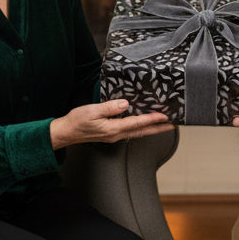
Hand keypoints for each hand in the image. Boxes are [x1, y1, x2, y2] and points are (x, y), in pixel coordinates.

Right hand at [49, 99, 173, 149]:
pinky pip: (130, 131)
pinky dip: (140, 127)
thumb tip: (125, 104)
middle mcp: (116, 134)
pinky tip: (143, 123)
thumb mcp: (92, 111)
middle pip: (142, 132)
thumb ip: (110, 107)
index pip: (137, 124)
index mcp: (113, 129)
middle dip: (158, 128)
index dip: (152, 119)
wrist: (65, 133)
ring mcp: (114, 136)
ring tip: (162, 124)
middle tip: (172, 125)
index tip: (165, 116)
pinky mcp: (110, 134)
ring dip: (151, 128)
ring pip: (137, 132)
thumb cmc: (77, 121)